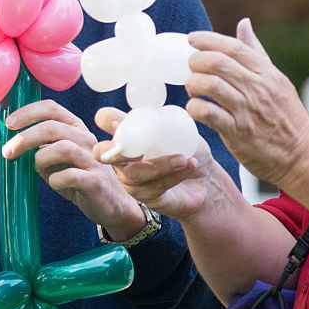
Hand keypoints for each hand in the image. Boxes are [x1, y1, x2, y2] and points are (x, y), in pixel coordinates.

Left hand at [0, 99, 147, 239]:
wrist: (108, 204)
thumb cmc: (75, 177)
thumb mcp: (46, 163)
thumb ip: (24, 153)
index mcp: (73, 127)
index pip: (51, 108)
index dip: (27, 112)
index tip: (7, 123)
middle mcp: (85, 138)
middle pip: (52, 127)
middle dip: (25, 137)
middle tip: (7, 152)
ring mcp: (92, 159)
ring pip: (63, 147)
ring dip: (40, 158)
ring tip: (34, 168)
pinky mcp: (95, 181)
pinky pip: (72, 175)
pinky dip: (57, 180)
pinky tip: (54, 184)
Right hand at [94, 107, 216, 220]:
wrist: (206, 179)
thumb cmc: (188, 149)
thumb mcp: (179, 128)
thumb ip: (163, 119)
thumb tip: (151, 111)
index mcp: (127, 132)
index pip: (106, 119)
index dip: (107, 119)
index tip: (121, 122)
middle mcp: (122, 156)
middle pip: (102, 153)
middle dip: (117, 151)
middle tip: (139, 151)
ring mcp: (130, 178)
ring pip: (133, 174)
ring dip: (160, 165)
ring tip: (184, 159)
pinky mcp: (145, 196)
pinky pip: (153, 187)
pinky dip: (173, 175)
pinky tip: (189, 165)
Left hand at [185, 18, 308, 187]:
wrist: (300, 155)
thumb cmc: (285, 116)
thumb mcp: (276, 80)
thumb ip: (256, 53)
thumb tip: (243, 24)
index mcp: (267, 74)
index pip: (234, 48)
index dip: (208, 39)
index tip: (192, 38)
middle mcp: (257, 88)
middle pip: (218, 63)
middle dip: (196, 61)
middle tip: (190, 67)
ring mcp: (247, 110)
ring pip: (210, 85)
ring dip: (193, 83)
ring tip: (192, 88)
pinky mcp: (237, 132)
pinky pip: (208, 113)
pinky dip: (194, 108)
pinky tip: (194, 108)